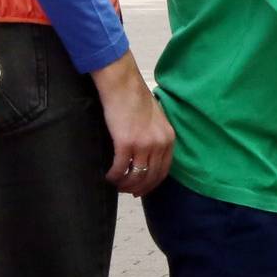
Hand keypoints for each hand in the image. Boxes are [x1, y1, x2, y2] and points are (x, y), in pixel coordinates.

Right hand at [93, 54, 174, 194]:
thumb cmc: (135, 98)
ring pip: (135, 175)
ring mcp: (143, 144)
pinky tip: (108, 176)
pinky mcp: (126, 143)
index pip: (163, 170)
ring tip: (116, 184)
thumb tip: (148, 154)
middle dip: (138, 187)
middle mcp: (159, 143)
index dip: (152, 183)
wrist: (123, 85)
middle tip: (128, 191)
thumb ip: (156, 136)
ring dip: (125, 184)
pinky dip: (113, 176)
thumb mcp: (156, 118)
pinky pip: (120, 168)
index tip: (143, 189)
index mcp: (168, 138)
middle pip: (150, 176)